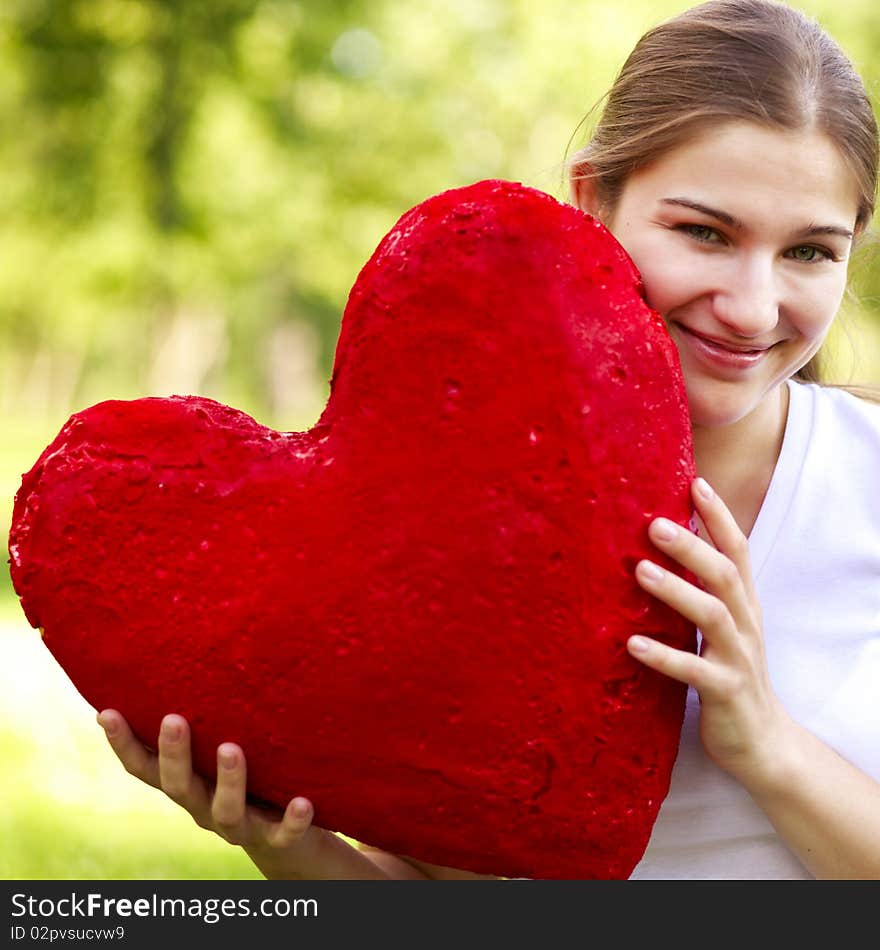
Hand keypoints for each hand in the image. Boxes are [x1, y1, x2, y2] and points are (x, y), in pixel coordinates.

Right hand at [97, 710, 400, 878]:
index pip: (145, 769)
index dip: (123, 744)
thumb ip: (209, 721)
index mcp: (188, 786)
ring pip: (226, 811)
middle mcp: (205, 808)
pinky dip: (292, 820)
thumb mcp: (221, 752)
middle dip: (174, 754)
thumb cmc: (251, 780)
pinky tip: (303, 801)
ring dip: (228, 781)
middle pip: (179, 788)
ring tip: (231, 748)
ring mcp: (241, 826)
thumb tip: (185, 652)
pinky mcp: (278, 839)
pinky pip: (283, 834)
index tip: (106, 712)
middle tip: (174, 719)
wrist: (290, 844)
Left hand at [627, 477, 792, 787]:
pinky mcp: (726, 693)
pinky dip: (663, 656)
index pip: (737, 551)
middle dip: (692, 546)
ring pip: (714, 616)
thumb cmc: (729, 676)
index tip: (695, 483)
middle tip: (653, 523)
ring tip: (640, 572)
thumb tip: (656, 554)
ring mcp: (738, 659)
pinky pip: (694, 671)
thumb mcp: (720, 630)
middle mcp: (746, 625)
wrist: (762, 743)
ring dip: (676, 591)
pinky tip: (631, 644)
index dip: (719, 517)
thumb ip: (699, 594)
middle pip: (725, 575)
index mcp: (744, 606)